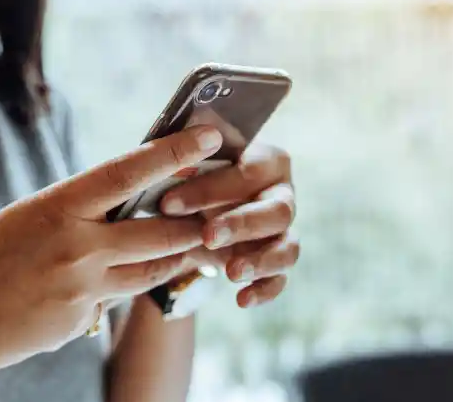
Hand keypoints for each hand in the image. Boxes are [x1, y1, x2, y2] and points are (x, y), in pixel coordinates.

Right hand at [0, 126, 223, 393]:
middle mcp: (76, 248)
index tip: (210, 136)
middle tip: (218, 212)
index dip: (174, 152)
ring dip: (174, 258)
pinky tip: (99, 285)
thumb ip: (70, 215)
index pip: (128, 172)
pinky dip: (118, 289)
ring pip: (150, 271)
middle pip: (159, 233)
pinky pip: (113, 301)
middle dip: (194, 224)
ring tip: (193, 247)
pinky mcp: (79, 323)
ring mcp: (81, 290)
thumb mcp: (21, 219)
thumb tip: (112, 211)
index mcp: (55, 208)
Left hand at [160, 144, 298, 307]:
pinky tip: (241, 299)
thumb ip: (184, 153)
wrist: (196, 209)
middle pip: (278, 210)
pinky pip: (280, 278)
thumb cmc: (194, 175)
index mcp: (266, 161)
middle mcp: (281, 195)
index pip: (248, 172)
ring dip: (261, 261)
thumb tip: (165, 153)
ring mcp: (283, 231)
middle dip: (242, 224)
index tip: (168, 204)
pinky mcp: (276, 261)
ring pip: (288, 247)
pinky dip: (265, 289)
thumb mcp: (187, 159)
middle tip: (207, 236)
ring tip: (231, 272)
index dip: (211, 189)